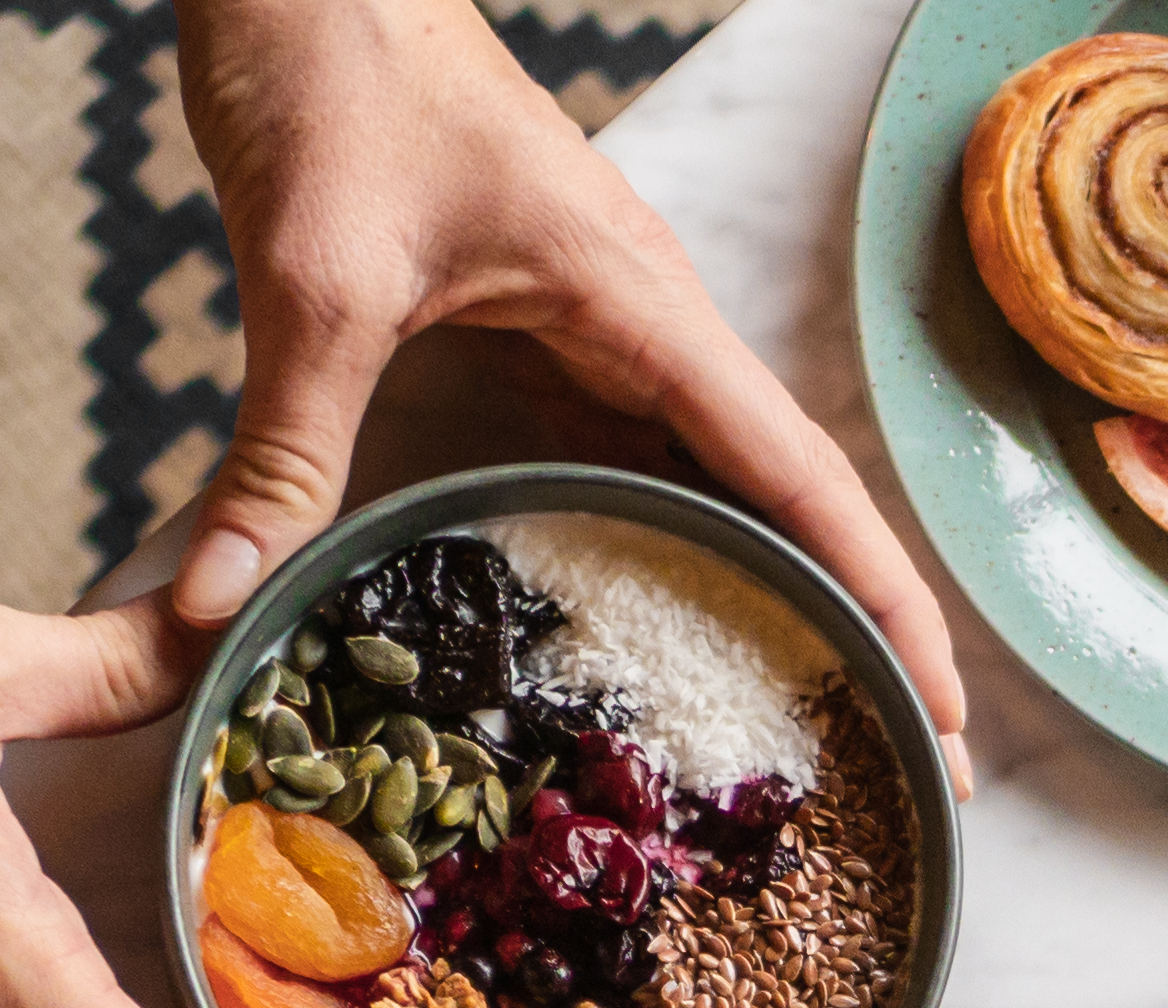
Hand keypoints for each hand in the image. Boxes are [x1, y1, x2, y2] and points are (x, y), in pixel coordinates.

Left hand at [167, 0, 970, 759]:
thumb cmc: (332, 76)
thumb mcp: (311, 276)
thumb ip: (282, 446)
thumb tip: (220, 605)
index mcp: (640, 306)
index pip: (800, 478)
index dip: (884, 601)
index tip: (946, 714)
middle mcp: (650, 328)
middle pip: (794, 501)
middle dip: (867, 630)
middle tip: (917, 771)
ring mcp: (605, 336)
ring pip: (726, 489)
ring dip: (787, 599)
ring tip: (828, 736)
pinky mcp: (549, 342)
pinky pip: (639, 468)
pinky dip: (678, 555)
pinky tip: (671, 640)